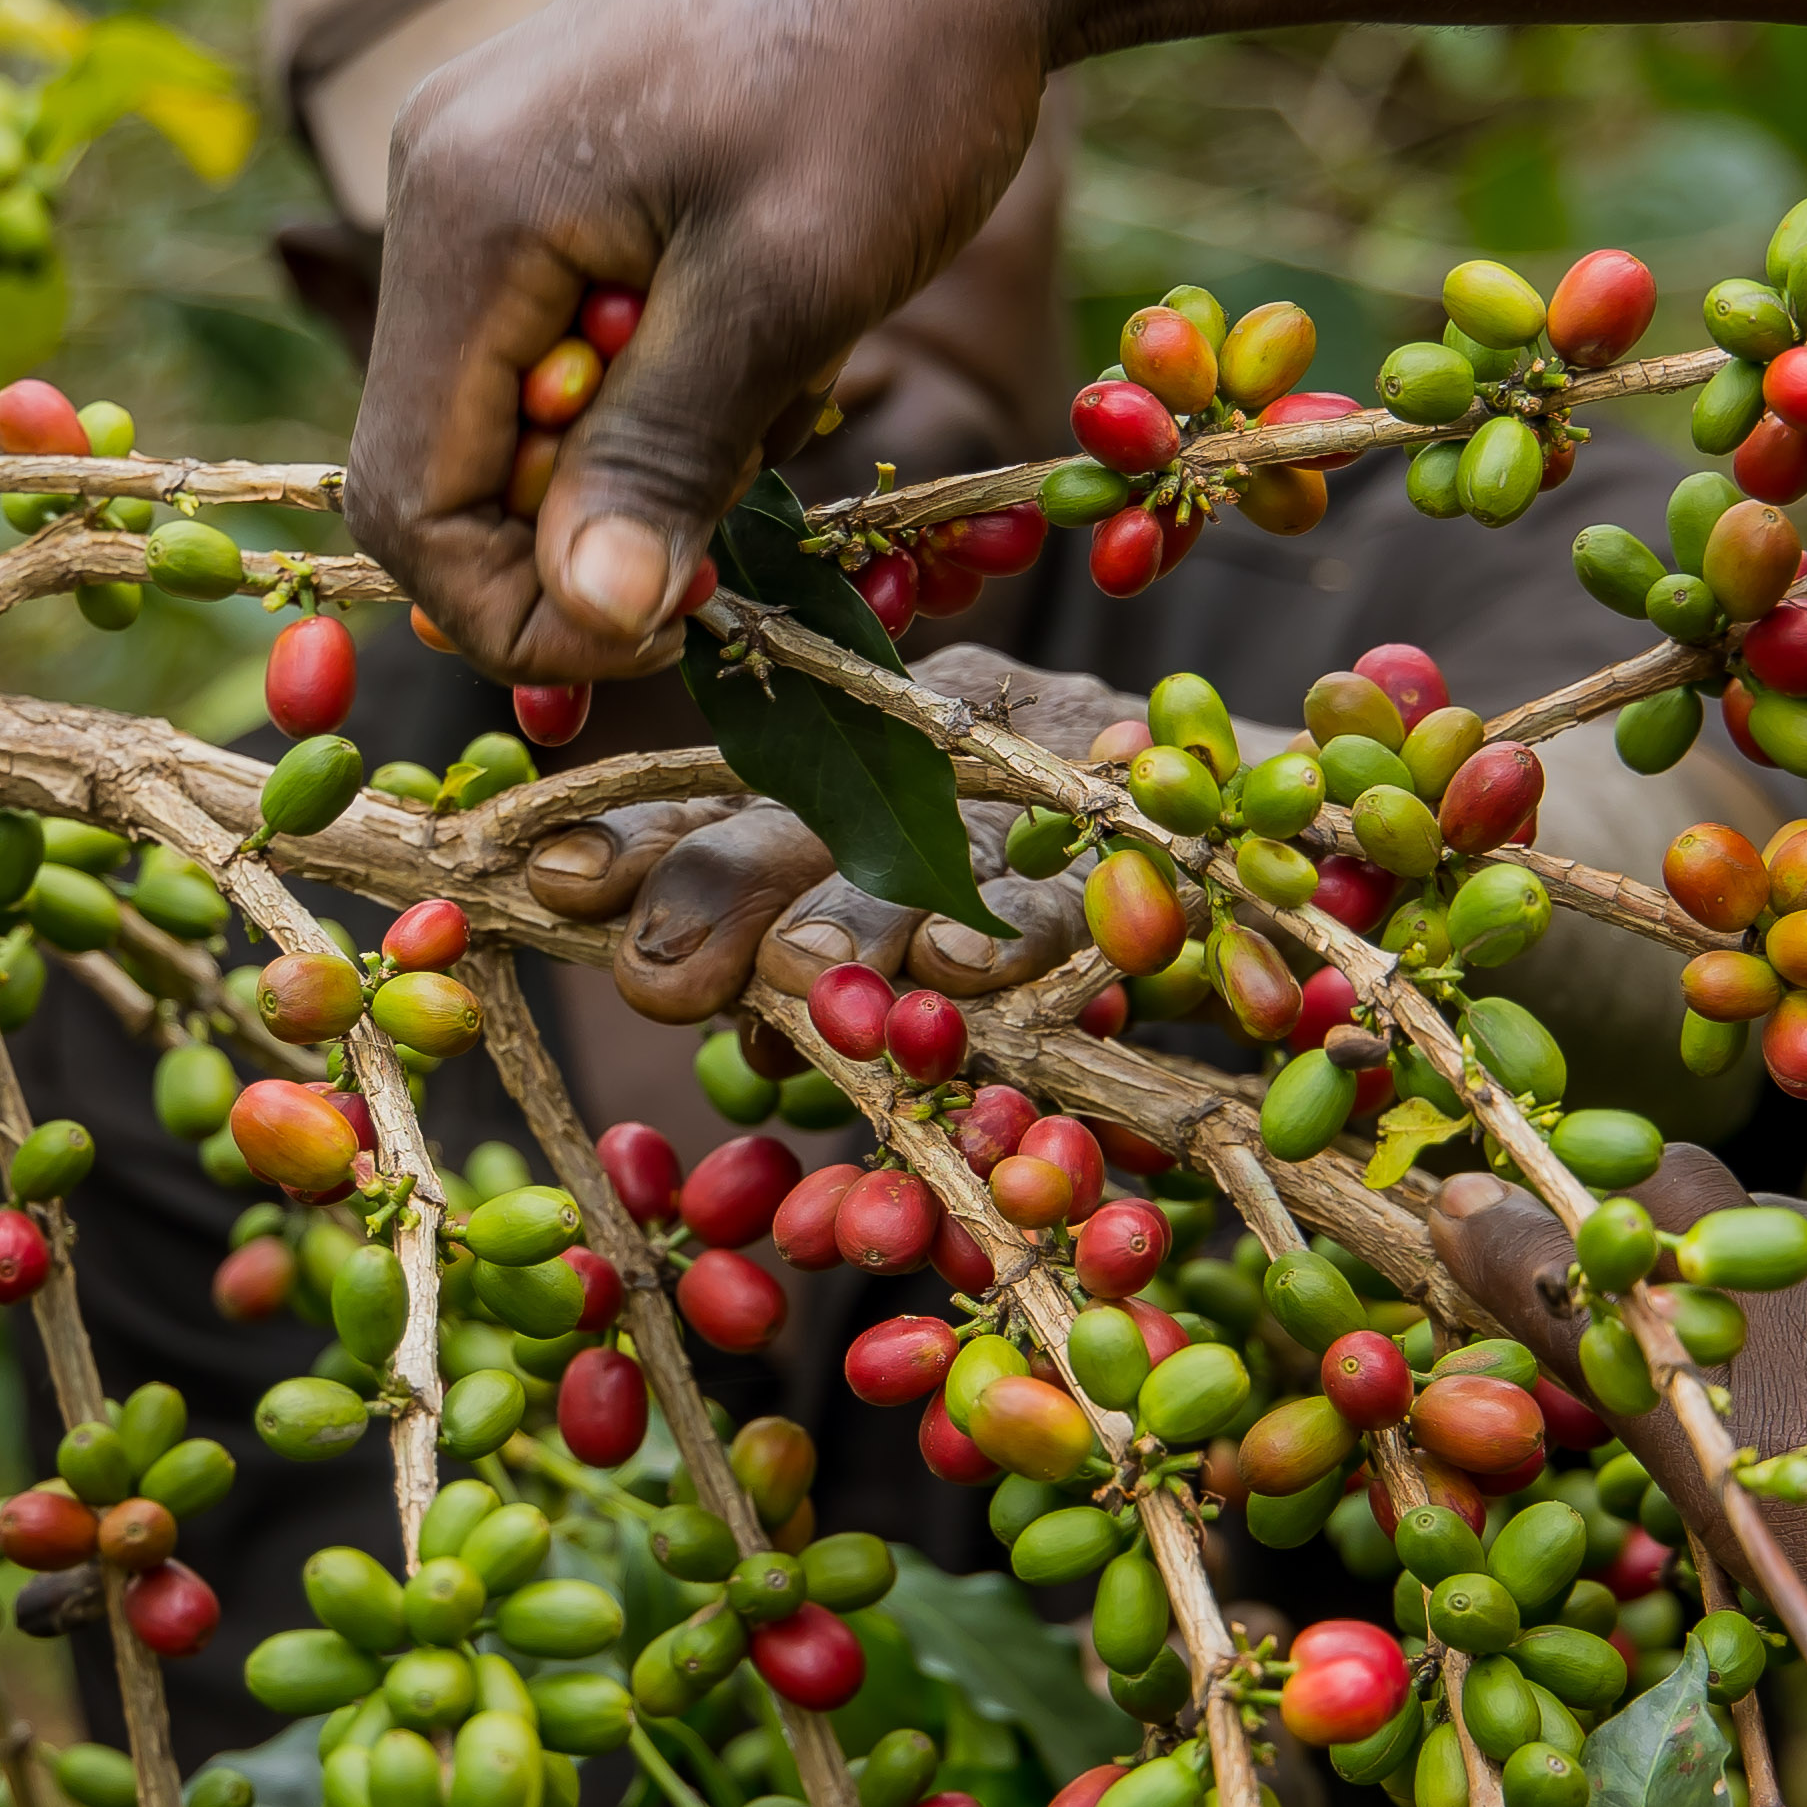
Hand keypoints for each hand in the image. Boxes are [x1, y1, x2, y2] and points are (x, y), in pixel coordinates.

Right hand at [350, 0, 1057, 680]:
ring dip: (646, 454)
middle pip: (453, 461)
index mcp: (464, 209)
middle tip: (751, 527)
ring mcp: (487, 170)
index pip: (410, 498)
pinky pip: (565, 342)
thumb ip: (667, 457)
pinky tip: (768, 332)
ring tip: (787, 385)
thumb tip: (587, 621)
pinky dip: (664, 383)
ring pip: (519, 410)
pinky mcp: (551, 171)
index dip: (521, 611)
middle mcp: (438, 184)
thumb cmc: (892, 79)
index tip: (676, 630)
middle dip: (595, 526)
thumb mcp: (790, 288)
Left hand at [519, 647, 1126, 1022]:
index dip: (636, 839)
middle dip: (718, 888)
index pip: (717, 805)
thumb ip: (823, 980)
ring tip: (800, 971)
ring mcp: (1029, 788)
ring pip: (919, 850)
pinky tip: (961, 969)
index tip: (555, 879)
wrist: (1251, 827)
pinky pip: (1062, 892)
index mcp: (844, 782)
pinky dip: (1012, 934)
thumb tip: (744, 1042)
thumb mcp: (910, 929)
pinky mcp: (1136, 836)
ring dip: (852, 915)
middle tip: (662, 964)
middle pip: (799, 820)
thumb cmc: (1052, 897)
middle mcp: (919, 764)